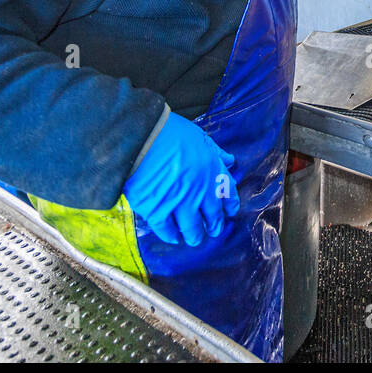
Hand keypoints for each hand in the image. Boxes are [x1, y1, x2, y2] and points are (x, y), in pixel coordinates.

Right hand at [124, 112, 239, 246]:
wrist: (141, 139)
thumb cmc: (170, 133)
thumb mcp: (200, 138)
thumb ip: (215, 153)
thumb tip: (230, 161)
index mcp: (212, 172)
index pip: (228, 194)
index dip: (229, 206)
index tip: (229, 212)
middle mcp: (199, 191)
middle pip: (212, 216)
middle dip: (214, 226)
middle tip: (212, 231)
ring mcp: (178, 203)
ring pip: (192, 229)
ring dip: (195, 236)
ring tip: (194, 239)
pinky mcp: (156, 211)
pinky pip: (166, 230)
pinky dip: (171, 236)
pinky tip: (173, 237)